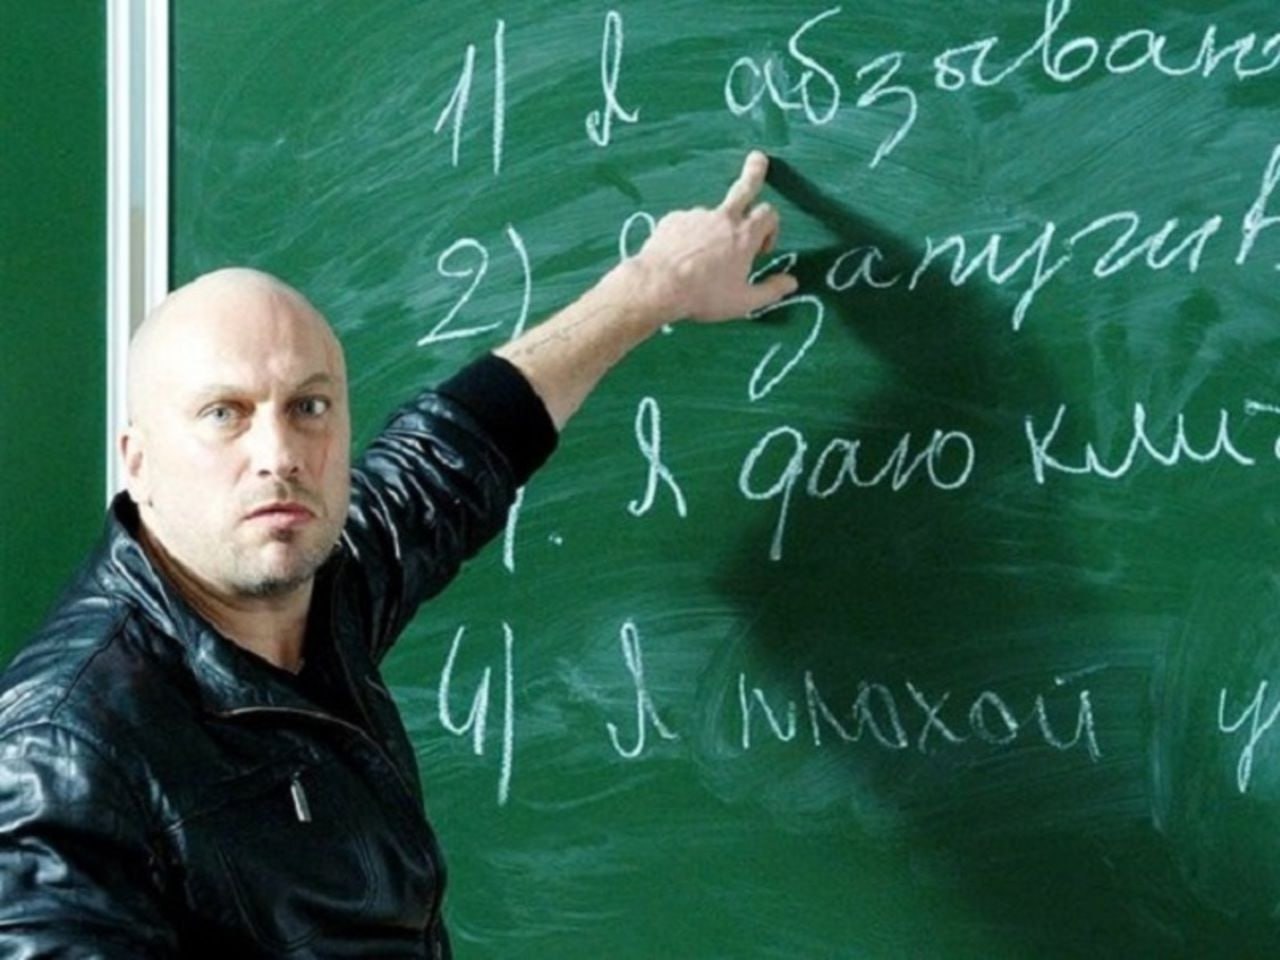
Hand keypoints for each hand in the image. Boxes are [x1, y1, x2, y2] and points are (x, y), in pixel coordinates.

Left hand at [630, 150, 798, 322]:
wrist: (657, 286)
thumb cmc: (704, 296)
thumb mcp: (743, 301)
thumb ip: (770, 291)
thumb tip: (792, 283)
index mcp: (744, 235)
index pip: (769, 214)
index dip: (771, 227)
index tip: (762, 248)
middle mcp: (723, 218)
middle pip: (745, 187)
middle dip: (755, 172)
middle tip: (758, 159)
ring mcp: (696, 215)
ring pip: (711, 217)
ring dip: (712, 231)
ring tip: (699, 261)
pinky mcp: (673, 219)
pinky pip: (686, 225)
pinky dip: (687, 238)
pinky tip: (680, 259)